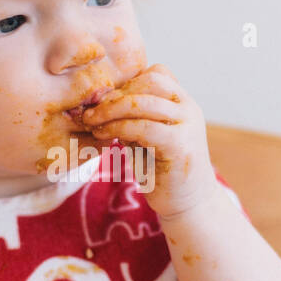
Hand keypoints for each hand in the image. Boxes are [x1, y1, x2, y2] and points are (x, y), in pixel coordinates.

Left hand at [81, 63, 217, 219]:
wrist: (189, 205)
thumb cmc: (162, 172)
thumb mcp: (146, 137)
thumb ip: (133, 118)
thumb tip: (98, 103)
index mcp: (183, 103)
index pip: (156, 74)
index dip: (127, 83)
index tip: (104, 101)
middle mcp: (189, 109)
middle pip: (150, 82)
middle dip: (115, 94)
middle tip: (91, 110)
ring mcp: (188, 125)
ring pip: (144, 103)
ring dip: (112, 110)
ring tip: (92, 122)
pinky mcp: (179, 145)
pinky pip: (144, 127)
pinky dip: (119, 128)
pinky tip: (104, 136)